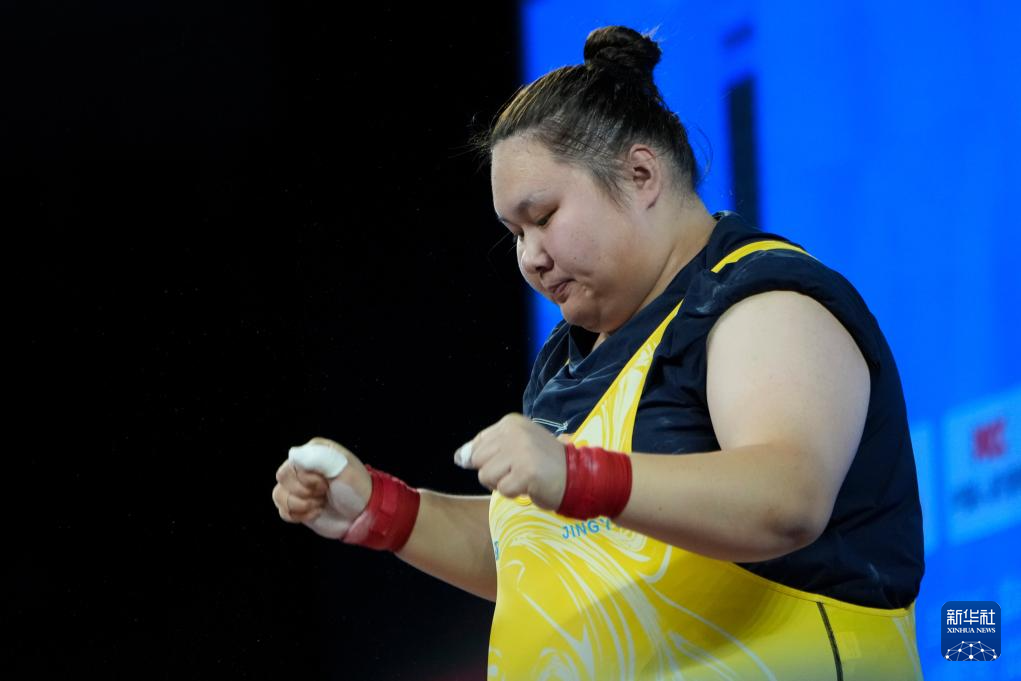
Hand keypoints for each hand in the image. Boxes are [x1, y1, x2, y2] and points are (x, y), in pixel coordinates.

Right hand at [272, 437, 372, 540]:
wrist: (362, 515)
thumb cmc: (356, 488)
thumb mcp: (343, 469)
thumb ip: (319, 458)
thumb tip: (293, 453)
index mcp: (312, 451)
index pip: (292, 463)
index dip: (307, 478)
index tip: (326, 483)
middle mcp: (302, 465)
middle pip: (283, 478)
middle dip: (305, 492)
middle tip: (325, 493)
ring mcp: (297, 485)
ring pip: (279, 495)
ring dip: (302, 505)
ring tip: (321, 503)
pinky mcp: (295, 503)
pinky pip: (282, 510)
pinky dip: (299, 515)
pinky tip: (316, 511)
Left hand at [454, 413, 568, 510]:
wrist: (576, 475)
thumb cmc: (543, 463)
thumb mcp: (513, 447)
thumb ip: (485, 450)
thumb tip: (458, 457)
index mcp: (510, 423)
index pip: (478, 444)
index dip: (490, 460)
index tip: (512, 460)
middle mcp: (514, 432)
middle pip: (477, 460)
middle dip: (494, 472)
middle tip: (518, 470)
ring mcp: (520, 451)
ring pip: (485, 476)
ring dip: (503, 483)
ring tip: (523, 477)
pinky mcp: (526, 471)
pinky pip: (502, 490)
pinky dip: (515, 493)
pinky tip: (530, 485)